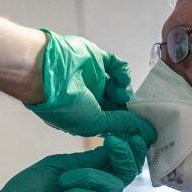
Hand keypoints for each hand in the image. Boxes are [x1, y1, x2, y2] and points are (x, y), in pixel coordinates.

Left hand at [0, 135, 145, 191]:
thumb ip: (85, 161)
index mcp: (89, 180)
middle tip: (114, 142)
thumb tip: (115, 148)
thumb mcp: (56, 168)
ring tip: (62, 181)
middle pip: (125, 175)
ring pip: (113, 186)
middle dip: (124, 156)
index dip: (127, 149)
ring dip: (86, 176)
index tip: (124, 134)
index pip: (118, 164)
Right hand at [27, 30, 156, 143]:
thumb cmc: (63, 105)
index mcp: (87, 116)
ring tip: (122, 93)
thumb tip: (145, 132)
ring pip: (119, 84)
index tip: (143, 127)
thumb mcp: (96, 122)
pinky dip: (122, 72)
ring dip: (124, 89)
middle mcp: (90, 98)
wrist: (46, 75)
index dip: (128, 122)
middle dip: (130, 106)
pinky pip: (116, 65)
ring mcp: (93, 78)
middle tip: (141, 109)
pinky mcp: (97, 59)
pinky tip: (121, 79)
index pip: (114, 120)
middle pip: (119, 102)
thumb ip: (122, 124)